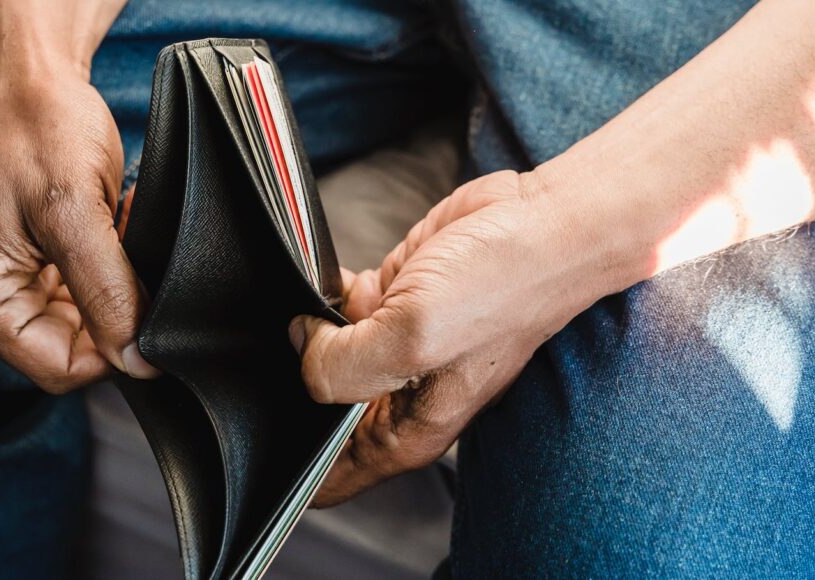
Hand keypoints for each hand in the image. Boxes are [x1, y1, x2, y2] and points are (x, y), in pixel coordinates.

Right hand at [0, 17, 153, 392]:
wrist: (24, 69)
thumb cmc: (35, 123)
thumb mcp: (76, 214)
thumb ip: (107, 294)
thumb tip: (136, 360)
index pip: (58, 367)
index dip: (113, 348)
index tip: (148, 309)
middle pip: (66, 345)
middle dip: (110, 307)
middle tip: (130, 254)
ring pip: (75, 317)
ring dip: (109, 283)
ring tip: (116, 230)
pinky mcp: (15, 255)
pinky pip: (69, 285)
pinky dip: (101, 263)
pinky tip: (110, 226)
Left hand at [291, 170, 616, 505]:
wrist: (544, 222)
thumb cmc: (503, 286)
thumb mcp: (412, 336)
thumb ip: (341, 363)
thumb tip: (301, 346)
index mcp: (406, 432)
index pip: (329, 479)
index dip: (292, 462)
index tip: (270, 429)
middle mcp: (399, 396)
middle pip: (318, 414)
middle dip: (293, 387)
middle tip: (285, 356)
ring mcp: (395, 348)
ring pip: (321, 357)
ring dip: (306, 334)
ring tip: (306, 312)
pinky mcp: (393, 300)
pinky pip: (335, 310)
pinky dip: (323, 295)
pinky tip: (328, 282)